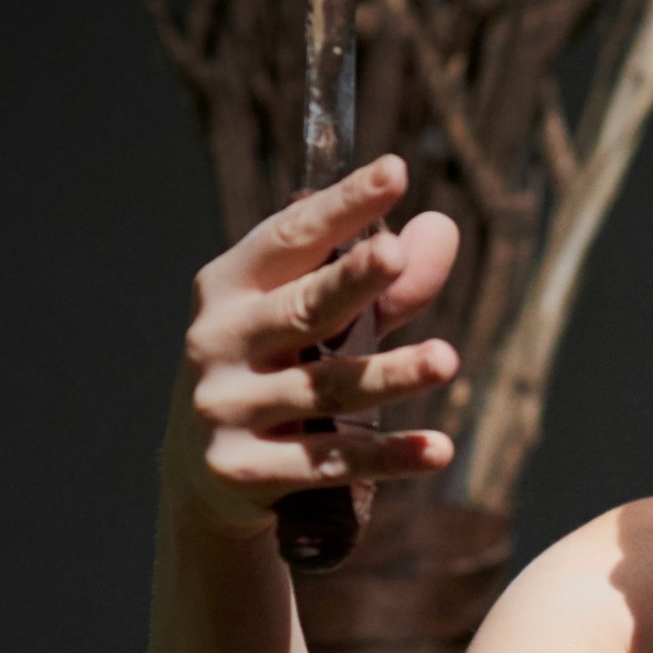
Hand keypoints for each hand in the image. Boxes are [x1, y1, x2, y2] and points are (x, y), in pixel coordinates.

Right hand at [173, 155, 462, 537]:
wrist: (205, 481)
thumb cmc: (276, 374)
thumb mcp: (321, 326)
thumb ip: (384, 287)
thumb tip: (441, 228)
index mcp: (230, 287)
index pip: (290, 237)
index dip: (342, 206)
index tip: (394, 171)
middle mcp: (218, 340)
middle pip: (302, 308)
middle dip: (349, 280)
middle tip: (394, 254)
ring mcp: (225, 408)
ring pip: (325, 388)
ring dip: (390, 375)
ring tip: (447, 359)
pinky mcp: (243, 470)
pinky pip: (330, 461)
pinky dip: (388, 456)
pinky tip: (439, 449)